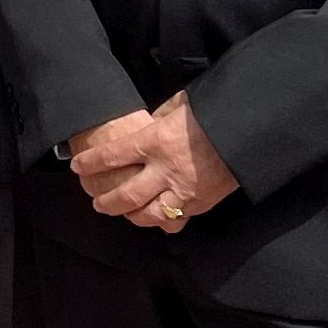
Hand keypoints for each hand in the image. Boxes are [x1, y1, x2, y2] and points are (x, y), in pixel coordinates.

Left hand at [73, 92, 236, 230]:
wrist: (249, 131)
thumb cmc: (212, 113)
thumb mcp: (179, 105)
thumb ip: (159, 118)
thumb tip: (148, 121)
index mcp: (155, 141)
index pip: (112, 156)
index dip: (91, 163)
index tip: (78, 166)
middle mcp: (165, 170)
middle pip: (125, 195)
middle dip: (106, 202)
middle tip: (97, 203)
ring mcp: (183, 190)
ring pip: (149, 215)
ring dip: (132, 217)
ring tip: (125, 214)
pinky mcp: (202, 203)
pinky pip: (177, 219)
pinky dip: (165, 222)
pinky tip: (158, 220)